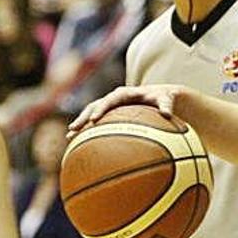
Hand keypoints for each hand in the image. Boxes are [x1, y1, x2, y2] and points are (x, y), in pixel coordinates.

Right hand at [67, 85, 186, 138]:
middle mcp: (114, 98)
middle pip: (95, 106)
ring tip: (70, 136)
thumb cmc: (163, 98)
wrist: (160, 96)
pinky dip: (88, 131)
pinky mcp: (110, 114)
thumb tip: (167, 113)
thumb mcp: (167, 98)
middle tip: (74, 129)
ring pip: (91, 114)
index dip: (101, 109)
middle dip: (84, 117)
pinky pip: (96, 122)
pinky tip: (80, 143)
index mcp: (125, 93)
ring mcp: (110, 106)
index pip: (110, 100)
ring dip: (81, 124)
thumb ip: (167, 104)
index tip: (94, 120)